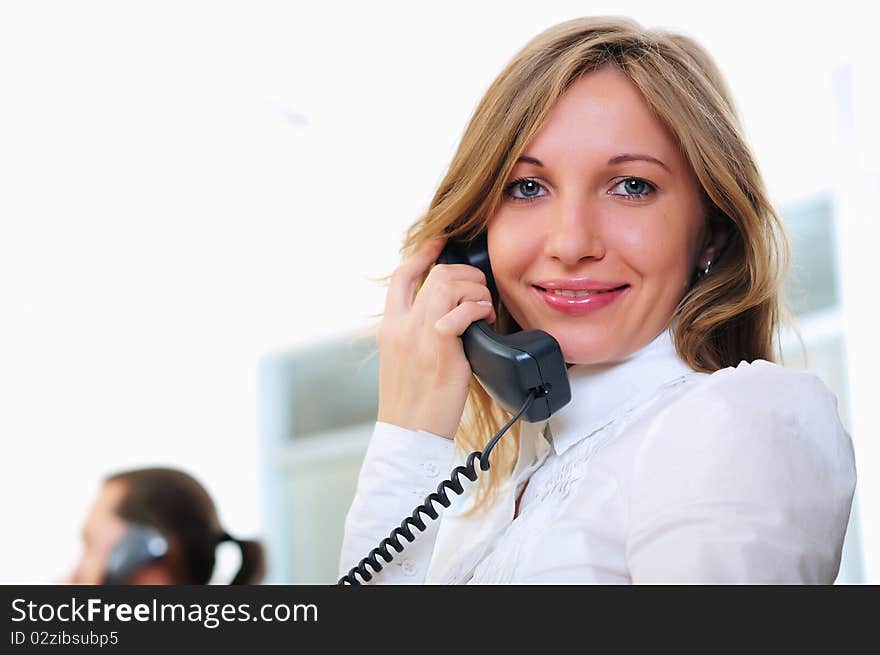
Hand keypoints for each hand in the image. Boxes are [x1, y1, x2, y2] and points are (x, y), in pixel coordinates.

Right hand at [376, 236, 496, 439]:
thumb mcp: (406, 362)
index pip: (401, 276)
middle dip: (465, 276)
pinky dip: (479, 308)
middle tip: (479, 295)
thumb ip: (419, 335)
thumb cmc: (414, 405)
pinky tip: (485, 321)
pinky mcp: (441, 349)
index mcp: (390, 328)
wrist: (409, 435)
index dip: (422, 254)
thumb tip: (449, 318)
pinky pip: (463, 310)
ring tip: (484, 311)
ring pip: (449, 284)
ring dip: (475, 291)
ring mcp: (419, 336)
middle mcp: (401, 326)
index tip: (440, 242)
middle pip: (434, 275)